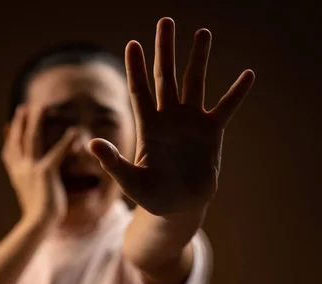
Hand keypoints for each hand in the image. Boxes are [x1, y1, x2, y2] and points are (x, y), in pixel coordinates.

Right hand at [2, 105, 77, 224]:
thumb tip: (32, 189)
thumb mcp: (29, 199)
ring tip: (41, 107)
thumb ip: (30, 189)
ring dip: (36, 121)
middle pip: (18, 140)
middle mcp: (20, 169)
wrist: (37, 225)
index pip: (9, 153)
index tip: (6, 127)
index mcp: (16, 176)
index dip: (8, 139)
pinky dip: (67, 141)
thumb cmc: (37, 218)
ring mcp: (31, 169)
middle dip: (20, 123)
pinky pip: (57, 152)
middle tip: (23, 108)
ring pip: (32, 139)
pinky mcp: (45, 172)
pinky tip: (75, 132)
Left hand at [89, 17, 254, 215]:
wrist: (179, 207)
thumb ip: (113, 162)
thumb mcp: (130, 180)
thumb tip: (91, 144)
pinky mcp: (211, 132)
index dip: (136, 68)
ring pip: (195, 82)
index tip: (133, 45)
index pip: (139, 90)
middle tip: (165, 21)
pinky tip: (248, 74)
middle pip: (165, 76)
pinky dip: (236, 92)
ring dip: (198, 58)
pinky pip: (225, 107)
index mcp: (147, 126)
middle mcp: (168, 117)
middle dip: (164, 49)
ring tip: (203, 32)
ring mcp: (190, 122)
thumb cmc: (151, 195)